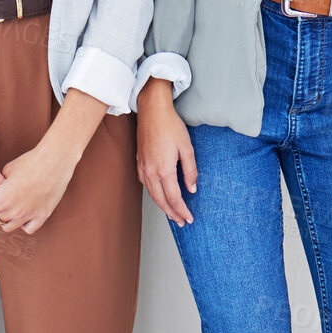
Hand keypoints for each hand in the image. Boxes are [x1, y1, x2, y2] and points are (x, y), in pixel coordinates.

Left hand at [0, 142, 75, 234]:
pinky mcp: (42, 217)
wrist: (54, 161)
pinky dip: (23, 224)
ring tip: (9, 207)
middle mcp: (12, 211)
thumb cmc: (30, 162)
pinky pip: (27, 229)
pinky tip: (24, 213)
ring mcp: (27, 216)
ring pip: (7, 227)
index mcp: (0, 199)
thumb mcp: (7, 170)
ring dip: (5, 219)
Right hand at [137, 78, 196, 225]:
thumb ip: (190, 170)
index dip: (182, 210)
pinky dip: (154, 194)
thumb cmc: (171, 126)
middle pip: (161, 200)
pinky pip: (146, 184)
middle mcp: (151, 171)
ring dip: (162, 206)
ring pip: (152, 194)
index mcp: (164, 169)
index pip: (174, 198)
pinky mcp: (140, 161)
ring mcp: (143, 167)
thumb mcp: (187, 148)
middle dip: (172, 213)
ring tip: (172, 213)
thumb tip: (192, 188)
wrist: (152, 110)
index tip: (189, 218)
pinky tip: (159, 194)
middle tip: (182, 222)